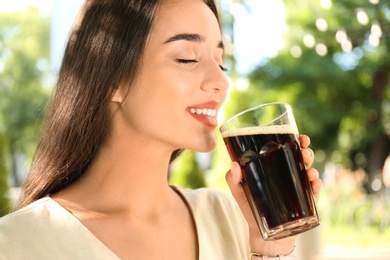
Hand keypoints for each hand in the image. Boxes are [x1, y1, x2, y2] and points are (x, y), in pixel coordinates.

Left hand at [225, 134, 321, 255]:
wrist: (262, 234)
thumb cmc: (250, 208)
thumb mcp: (238, 192)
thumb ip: (232, 179)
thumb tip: (234, 165)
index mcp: (274, 167)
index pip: (286, 150)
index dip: (295, 141)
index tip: (299, 137)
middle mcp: (288, 175)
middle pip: (301, 158)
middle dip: (307, 151)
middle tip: (305, 152)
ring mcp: (297, 189)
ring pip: (310, 172)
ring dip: (312, 168)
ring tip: (309, 170)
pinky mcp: (304, 204)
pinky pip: (314, 192)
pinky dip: (316, 186)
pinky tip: (314, 183)